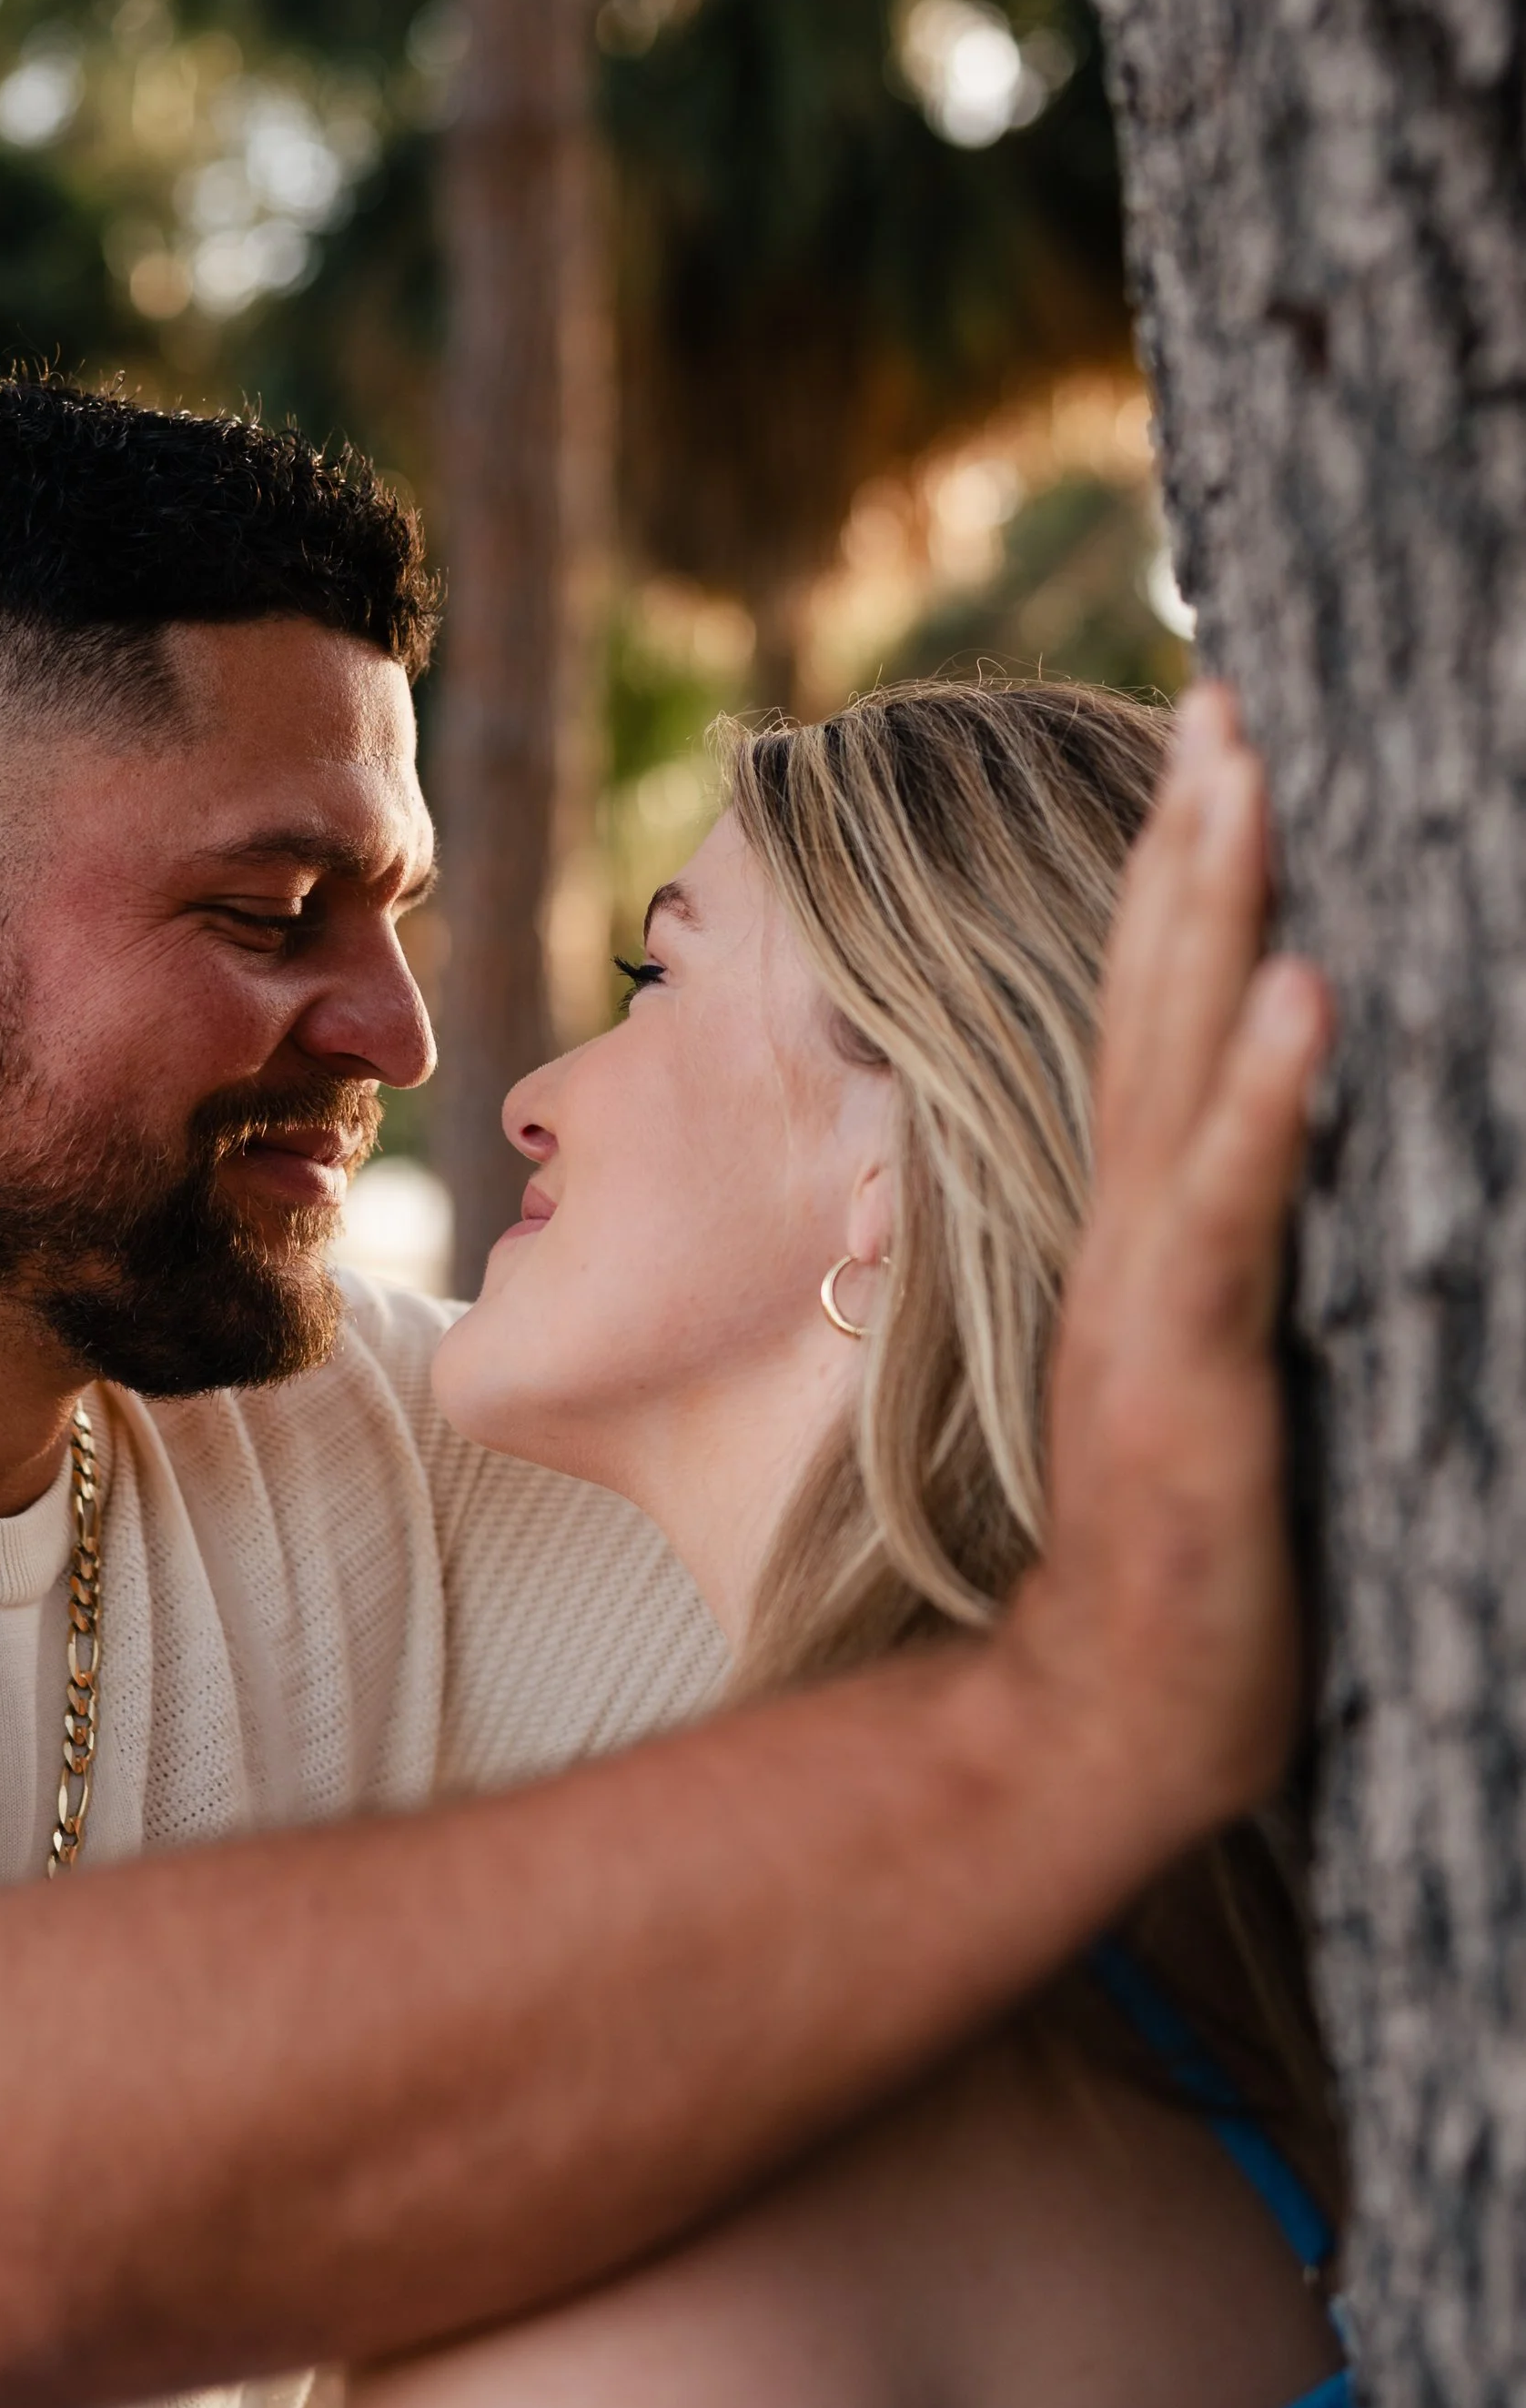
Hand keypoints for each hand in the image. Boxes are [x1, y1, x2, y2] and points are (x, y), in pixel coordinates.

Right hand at [1009, 683, 1330, 1844]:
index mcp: (1139, 1232)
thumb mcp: (1210, 1376)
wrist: (1106, 1716)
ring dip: (1209, 914)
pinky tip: (1301, 993)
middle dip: (1196, 840)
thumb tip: (1281, 1174)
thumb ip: (1226, 1266)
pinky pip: (1226, 1214)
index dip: (1188, 885)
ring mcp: (1149, 1298)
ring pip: (1172, 1068)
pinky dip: (1260, 1099)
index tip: (1224, 748)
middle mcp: (1130, 1236)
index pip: (1159, 1023)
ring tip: (1243, 773)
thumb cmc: (1182, 1563)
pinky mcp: (1186, 1372)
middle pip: (1150, 1000)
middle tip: (1232, 690)